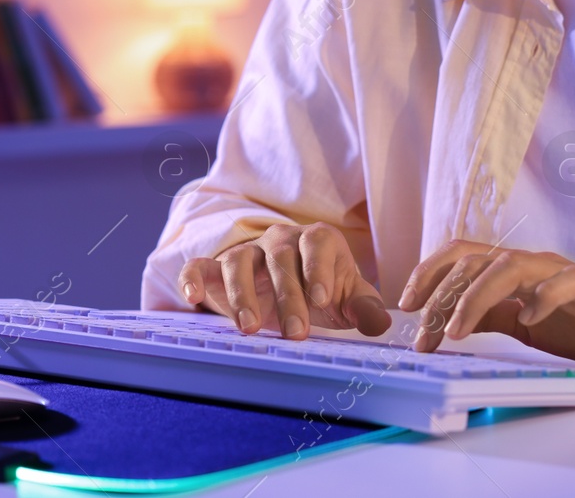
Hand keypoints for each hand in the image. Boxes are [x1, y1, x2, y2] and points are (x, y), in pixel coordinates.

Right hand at [177, 222, 391, 340]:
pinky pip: (200, 266)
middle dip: (287, 296)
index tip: (323, 300)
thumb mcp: (347, 298)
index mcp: (316, 240)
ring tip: (249, 328)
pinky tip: (192, 298)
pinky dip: (192, 278)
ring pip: (239, 261)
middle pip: (279, 258)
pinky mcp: (216, 268)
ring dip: (242, 294)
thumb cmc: (322, 290)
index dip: (319, 270)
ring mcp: (246, 252)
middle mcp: (279, 240)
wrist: (288, 287)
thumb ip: (363, 308)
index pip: (318, 245)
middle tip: (296, 333)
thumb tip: (381, 325)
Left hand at [397, 239, 574, 377]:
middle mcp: (535, 264)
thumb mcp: (528, 324)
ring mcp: (563, 273)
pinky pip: (563, 283)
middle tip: (424, 333)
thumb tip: (448, 318)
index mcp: (516, 271)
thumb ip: (494, 314)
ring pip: (509, 266)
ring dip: (476, 297)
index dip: (430, 272)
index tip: (406, 305)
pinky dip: (542, 298)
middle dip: (442, 294)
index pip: (463, 255)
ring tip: (457, 331)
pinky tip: (528, 320)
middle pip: (476, 259)